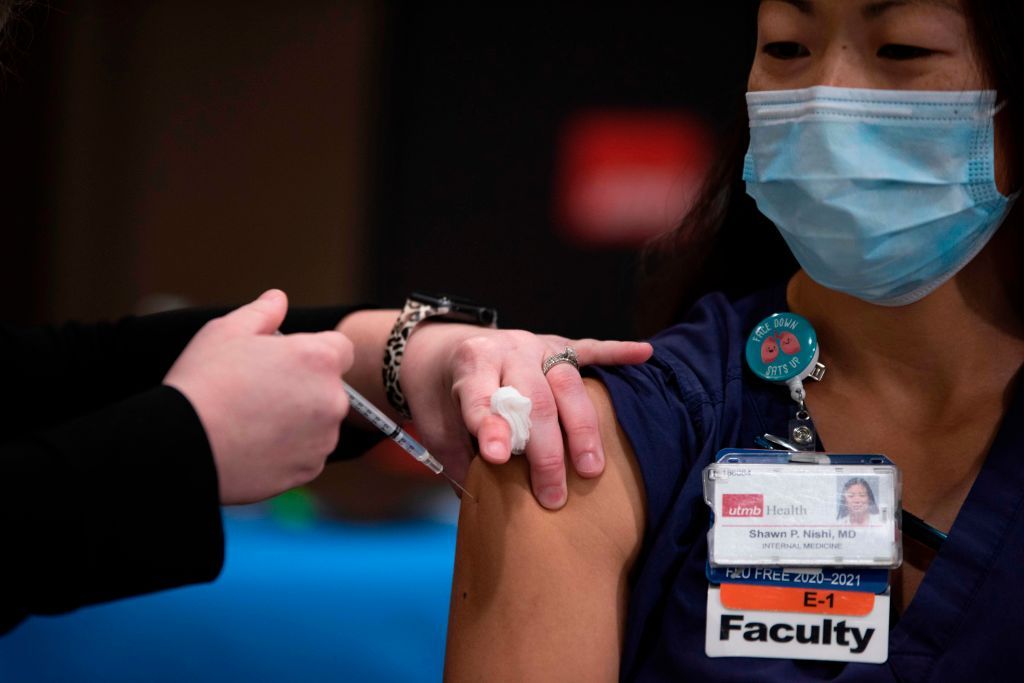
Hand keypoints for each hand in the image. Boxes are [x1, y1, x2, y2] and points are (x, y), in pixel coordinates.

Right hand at [164, 289, 353, 504]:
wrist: (184, 444)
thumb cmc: (205, 382)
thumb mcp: (227, 331)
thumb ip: (262, 313)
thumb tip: (279, 299)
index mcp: (319, 359)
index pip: (340, 349)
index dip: (314, 352)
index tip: (286, 361)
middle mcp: (333, 399)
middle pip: (329, 387)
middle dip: (304, 386)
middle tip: (260, 390)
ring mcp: (324, 438)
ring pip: (319, 422)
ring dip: (299, 420)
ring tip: (253, 419)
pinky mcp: (310, 469)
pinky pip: (307, 454)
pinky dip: (289, 450)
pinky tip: (255, 443)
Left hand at [400, 325, 651, 508]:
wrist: (438, 352)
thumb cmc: (441, 401)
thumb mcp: (436, 429)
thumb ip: (458, 459)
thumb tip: (482, 507)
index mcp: (470, 364)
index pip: (482, 396)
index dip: (492, 426)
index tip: (499, 457)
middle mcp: (506, 349)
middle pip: (533, 398)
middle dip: (544, 450)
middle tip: (552, 495)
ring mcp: (535, 345)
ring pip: (566, 382)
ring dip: (581, 428)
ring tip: (591, 469)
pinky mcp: (557, 344)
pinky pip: (590, 348)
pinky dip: (617, 353)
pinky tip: (643, 355)